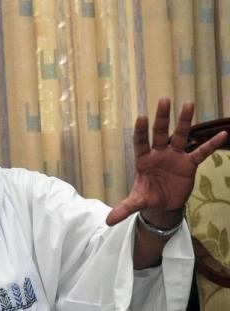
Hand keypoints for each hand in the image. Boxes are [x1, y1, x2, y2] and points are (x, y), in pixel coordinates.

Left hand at [106, 98, 227, 226]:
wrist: (163, 204)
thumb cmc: (147, 197)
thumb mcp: (136, 203)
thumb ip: (124, 209)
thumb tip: (109, 222)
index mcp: (143, 160)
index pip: (140, 142)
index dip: (141, 131)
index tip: (142, 117)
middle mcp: (158, 153)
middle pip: (160, 133)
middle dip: (162, 118)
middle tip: (164, 100)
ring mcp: (174, 156)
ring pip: (181, 136)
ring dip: (184, 121)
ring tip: (188, 103)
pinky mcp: (189, 164)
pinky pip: (201, 152)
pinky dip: (211, 145)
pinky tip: (222, 134)